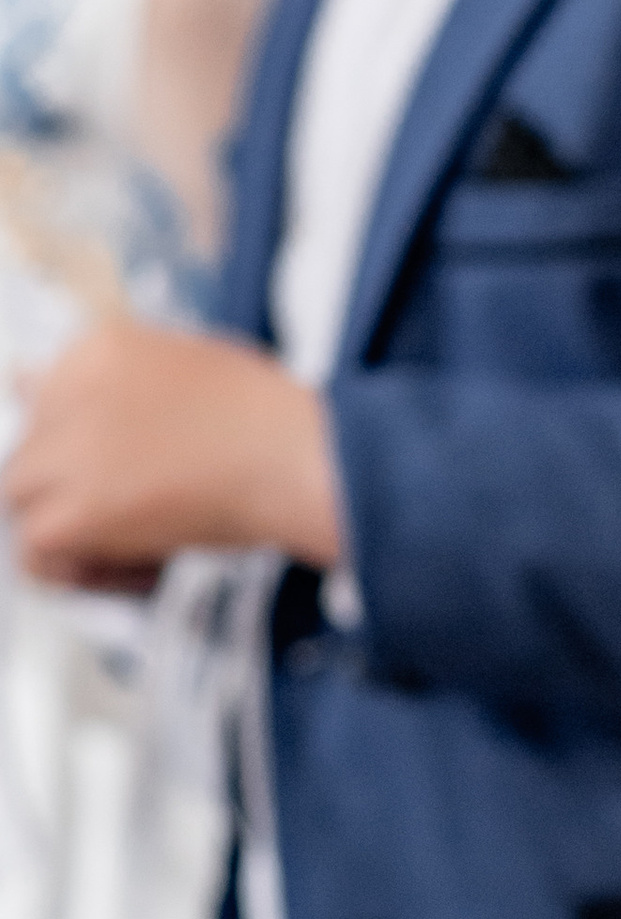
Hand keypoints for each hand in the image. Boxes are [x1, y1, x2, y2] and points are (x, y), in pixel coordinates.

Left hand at [5, 321, 342, 582]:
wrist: (295, 456)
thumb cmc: (273, 419)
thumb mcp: (195, 367)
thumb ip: (132, 385)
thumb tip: (92, 407)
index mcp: (95, 348)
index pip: (39, 395)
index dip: (74, 445)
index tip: (105, 472)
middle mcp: (66, 390)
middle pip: (28, 450)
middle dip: (68, 486)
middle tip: (121, 512)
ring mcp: (66, 448)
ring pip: (21, 497)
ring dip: (68, 526)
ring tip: (126, 543)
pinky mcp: (75, 508)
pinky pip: (37, 550)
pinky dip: (81, 569)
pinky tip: (138, 564)